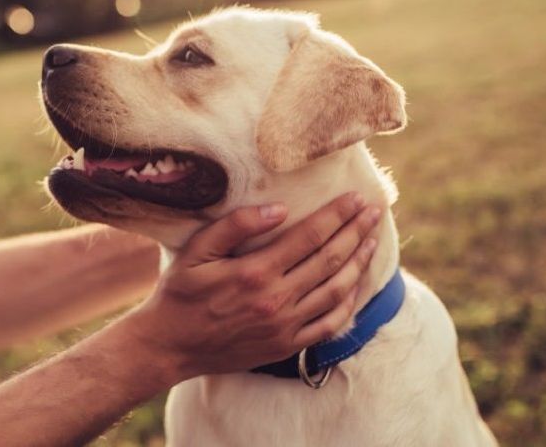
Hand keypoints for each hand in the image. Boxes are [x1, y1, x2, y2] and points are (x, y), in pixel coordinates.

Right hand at [125, 192, 380, 382]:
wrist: (170, 346)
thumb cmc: (179, 293)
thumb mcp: (195, 252)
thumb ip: (234, 226)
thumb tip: (278, 209)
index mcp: (254, 272)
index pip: (309, 236)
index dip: (337, 215)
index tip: (356, 198)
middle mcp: (276, 300)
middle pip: (330, 260)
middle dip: (356, 232)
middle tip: (374, 212)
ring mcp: (285, 326)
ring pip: (337, 290)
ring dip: (359, 263)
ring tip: (372, 240)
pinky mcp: (287, 346)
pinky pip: (330, 324)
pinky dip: (349, 302)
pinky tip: (356, 284)